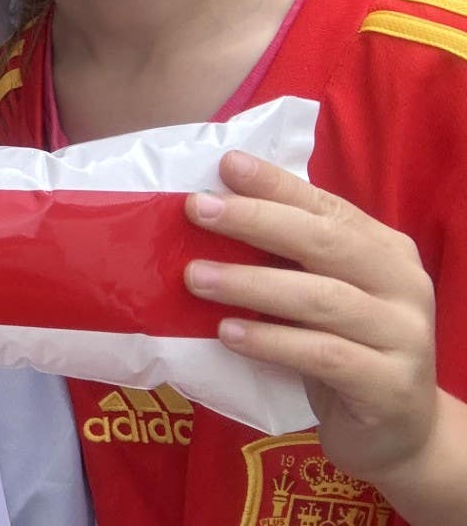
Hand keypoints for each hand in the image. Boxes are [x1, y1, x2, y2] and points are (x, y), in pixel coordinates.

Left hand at [185, 151, 463, 513]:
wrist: (399, 434)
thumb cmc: (343, 349)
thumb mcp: (320, 294)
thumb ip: (286, 257)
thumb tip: (212, 210)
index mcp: (385, 251)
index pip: (326, 206)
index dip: (276, 185)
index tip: (226, 164)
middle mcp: (403, 285)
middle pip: (325, 242)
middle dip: (256, 220)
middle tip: (196, 210)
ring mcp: (403, 336)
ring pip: (321, 298)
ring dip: (251, 284)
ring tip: (194, 277)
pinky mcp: (389, 386)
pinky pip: (324, 355)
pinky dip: (272, 341)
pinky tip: (228, 333)